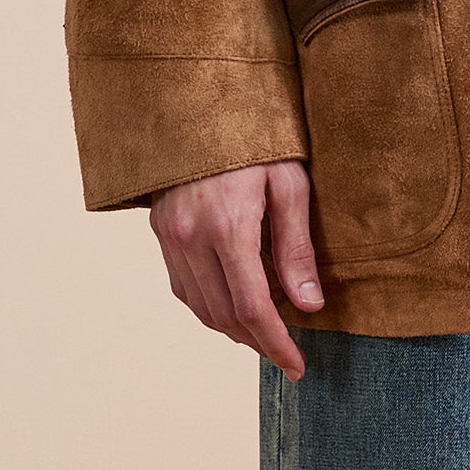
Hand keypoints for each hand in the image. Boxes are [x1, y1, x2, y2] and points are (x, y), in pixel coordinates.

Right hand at [149, 159, 320, 377]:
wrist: (198, 103)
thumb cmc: (256, 139)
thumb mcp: (290, 184)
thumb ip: (297, 248)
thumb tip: (309, 305)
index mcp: (228, 225)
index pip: (252, 306)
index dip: (276, 343)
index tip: (297, 366)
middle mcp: (190, 236)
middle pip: (224, 314)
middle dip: (257, 343)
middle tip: (287, 355)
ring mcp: (170, 235)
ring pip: (200, 307)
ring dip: (232, 330)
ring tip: (264, 336)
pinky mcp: (160, 230)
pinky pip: (182, 287)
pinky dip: (208, 307)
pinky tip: (232, 308)